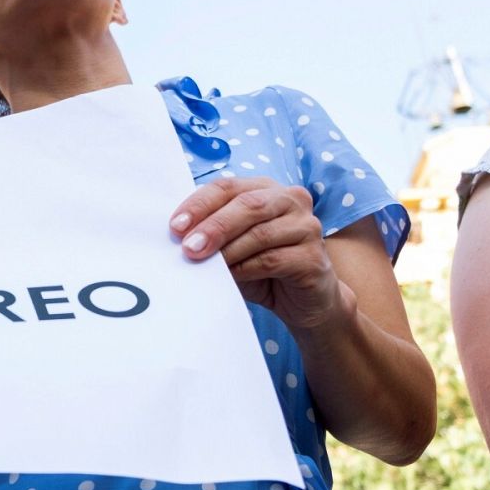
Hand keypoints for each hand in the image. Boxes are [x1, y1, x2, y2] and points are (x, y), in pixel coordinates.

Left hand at [170, 177, 348, 329]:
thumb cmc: (262, 269)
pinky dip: (246, 268)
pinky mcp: (314, 257)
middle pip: (247, 205)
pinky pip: (273, 260)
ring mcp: (307, 227)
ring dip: (227, 250)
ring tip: (203, 264)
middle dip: (213, 226)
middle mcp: (291, 200)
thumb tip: (179, 238)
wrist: (305, 302)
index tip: (175, 226)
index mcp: (266, 189)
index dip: (199, 204)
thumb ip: (211, 236)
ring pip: (260, 233)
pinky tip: (230, 277)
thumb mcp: (231, 248)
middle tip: (188, 247)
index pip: (227, 187)